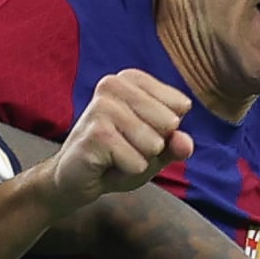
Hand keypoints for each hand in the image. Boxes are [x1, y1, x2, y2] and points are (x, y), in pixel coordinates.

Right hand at [48, 70, 193, 210]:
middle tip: (125, 148)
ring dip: (139, 161)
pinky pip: (137, 162)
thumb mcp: (155, 151)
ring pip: (154, 144)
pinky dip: (127, 172)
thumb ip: (176, 145)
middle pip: (169, 123)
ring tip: (116, 157)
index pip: (180, 105)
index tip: (138, 134)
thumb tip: (186, 143)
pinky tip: (105, 165)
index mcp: (130, 79)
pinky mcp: (95, 134)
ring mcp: (102, 107)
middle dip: (153, 147)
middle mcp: (113, 84)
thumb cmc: (117, 158)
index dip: (166, 131)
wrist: (73, 179)